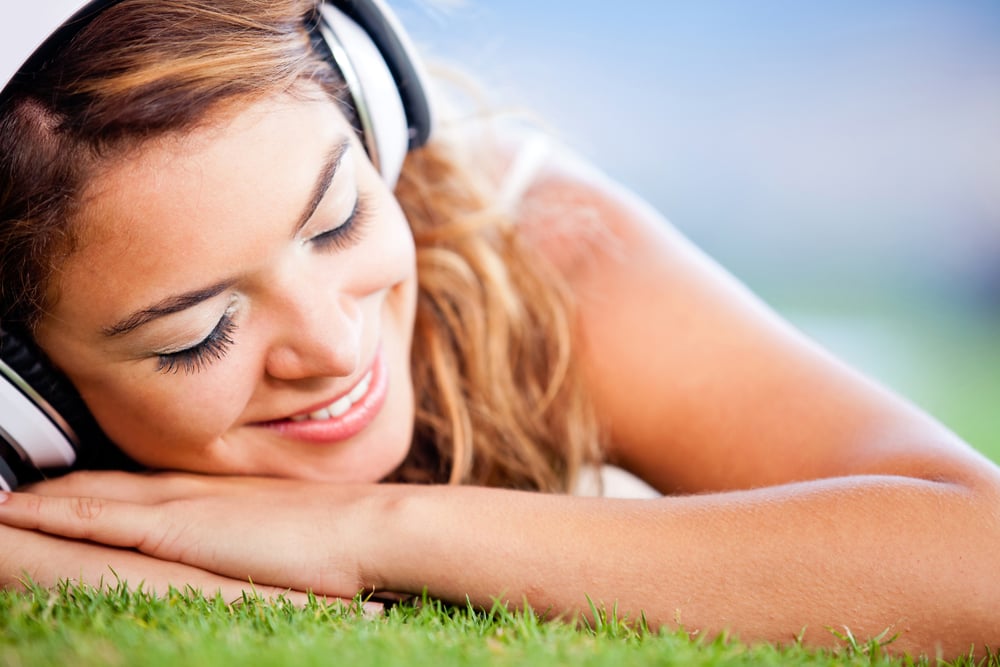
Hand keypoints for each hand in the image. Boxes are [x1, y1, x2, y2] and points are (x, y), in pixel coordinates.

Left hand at [0, 471, 383, 599]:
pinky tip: (11, 511)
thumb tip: (253, 549)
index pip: (137, 486)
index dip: (93, 487)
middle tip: (10, 490)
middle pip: (104, 483)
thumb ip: (259, 531)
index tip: (59, 489)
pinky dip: (50, 512)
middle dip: (57, 487)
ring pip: (88, 495)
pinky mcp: (175, 526)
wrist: (365, 528)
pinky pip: (94, 517)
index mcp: (213, 494)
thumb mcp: (290, 530)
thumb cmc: (339, 537)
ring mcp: (180, 503)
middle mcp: (188, 489)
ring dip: (39, 497)